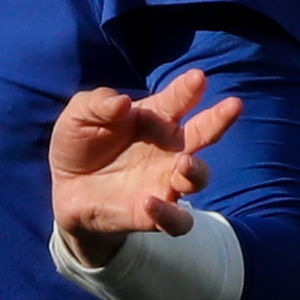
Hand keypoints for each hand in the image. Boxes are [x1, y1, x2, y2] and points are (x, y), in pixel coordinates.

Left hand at [48, 69, 243, 266]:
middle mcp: (168, 149)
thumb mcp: (79, 116)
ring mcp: (165, 181)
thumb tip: (122, 104)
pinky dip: (170, 215)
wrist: (65, 189)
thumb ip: (97, 104)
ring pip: (198, 178)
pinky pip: (177, 221)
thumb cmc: (79, 144)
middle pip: (203, 134)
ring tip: (184, 162)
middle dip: (219, 120)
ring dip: (196, 171)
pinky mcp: (154, 215)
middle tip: (234, 105)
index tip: (197, 78)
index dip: (189, 89)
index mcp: (154, 118)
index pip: (178, 100)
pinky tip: (150, 201)